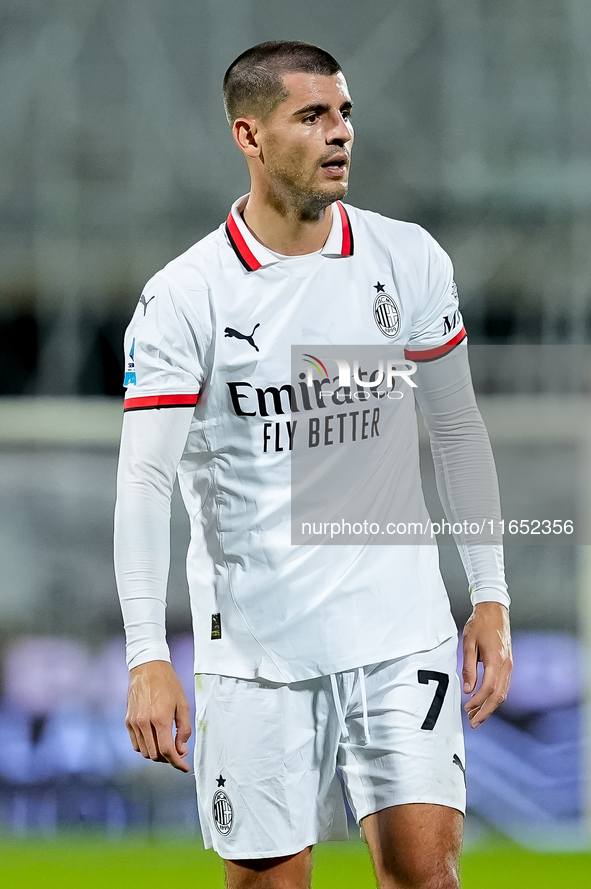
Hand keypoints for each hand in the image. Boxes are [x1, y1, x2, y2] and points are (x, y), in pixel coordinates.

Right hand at [126, 660, 191, 771]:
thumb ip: (184, 730)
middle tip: (178, 752)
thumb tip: (181, 750)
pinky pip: (136, 743)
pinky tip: (154, 739)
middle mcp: (144, 723)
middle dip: (168, 758)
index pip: (166, 751)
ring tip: (166, 745)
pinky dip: (146, 747)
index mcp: (160, 718)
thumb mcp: (183, 705)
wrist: (148, 668)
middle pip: (154, 755)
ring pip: (144, 752)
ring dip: (156, 754)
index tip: (184, 767)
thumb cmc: (168, 684)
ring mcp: (134, 722)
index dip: (176, 763)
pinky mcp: (128, 721)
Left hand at [462, 602, 511, 728]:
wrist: (494, 610)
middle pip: (499, 696)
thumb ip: (468, 667)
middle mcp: (506, 665)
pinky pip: (504, 685)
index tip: (467, 709)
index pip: (488, 689)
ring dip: (490, 706)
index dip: (478, 702)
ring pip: (503, 693)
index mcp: (496, 660)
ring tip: (477, 716)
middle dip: (486, 712)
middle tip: (474, 723)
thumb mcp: (468, 643)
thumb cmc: (479, 624)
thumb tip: (468, 690)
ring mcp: (509, 665)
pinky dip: (495, 697)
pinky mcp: (508, 664)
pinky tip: (485, 702)